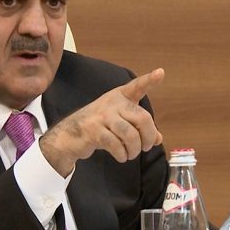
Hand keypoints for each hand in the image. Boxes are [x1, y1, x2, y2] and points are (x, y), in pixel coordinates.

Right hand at [40, 68, 164, 176]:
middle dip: (149, 137)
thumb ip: (140, 129)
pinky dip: (122, 154)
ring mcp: (102, 116)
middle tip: (146, 147)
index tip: (160, 73)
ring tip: (131, 154)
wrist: (69, 135)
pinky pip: (116, 145)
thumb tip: (158, 139)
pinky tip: (121, 156)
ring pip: (130, 135)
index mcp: (120, 97)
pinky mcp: (93, 130)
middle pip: (142, 118)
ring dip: (135, 149)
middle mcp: (112, 103)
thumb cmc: (100, 127)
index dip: (149, 80)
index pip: (137, 87)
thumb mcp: (121, 123)